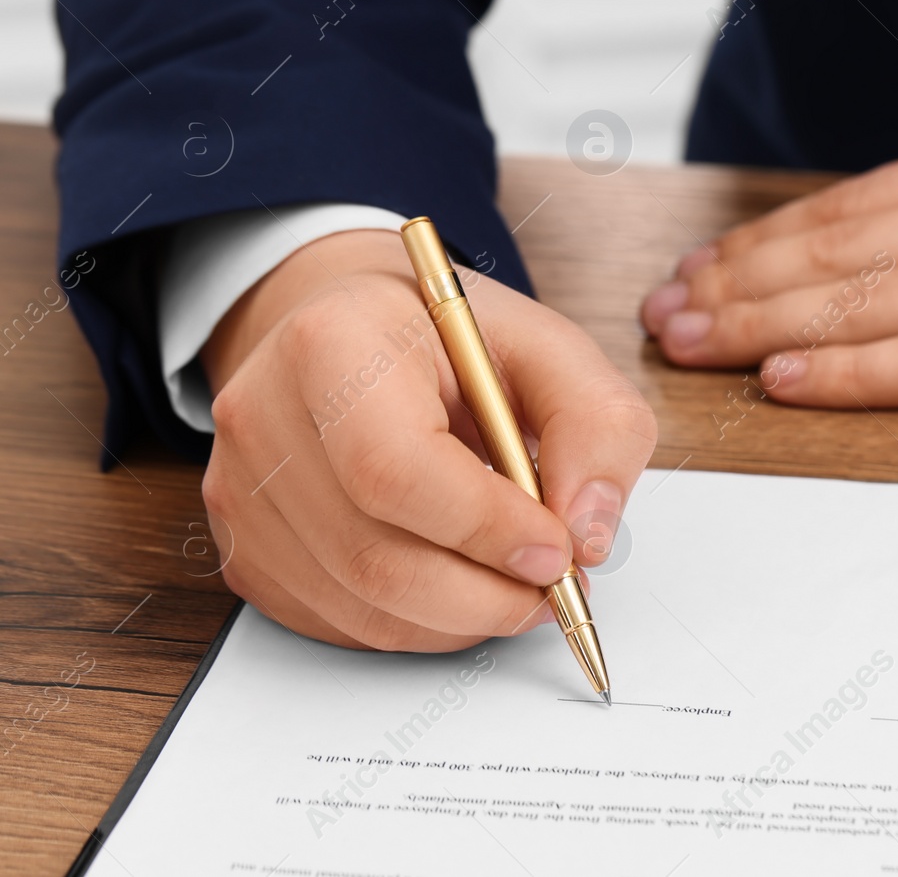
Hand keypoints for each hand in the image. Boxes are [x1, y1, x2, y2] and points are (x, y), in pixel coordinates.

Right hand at [200, 229, 655, 650]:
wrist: (359, 332)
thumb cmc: (451, 342)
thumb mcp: (551, 348)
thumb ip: (596, 427)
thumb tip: (589, 533)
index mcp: (333, 342)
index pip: (395, 469)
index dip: (486, 529)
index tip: (560, 550)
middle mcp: (264, 416)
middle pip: (375, 557)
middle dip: (487, 594)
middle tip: (558, 586)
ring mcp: (242, 488)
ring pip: (362, 605)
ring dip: (463, 617)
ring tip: (521, 583)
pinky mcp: (246, 548)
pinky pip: (341, 623)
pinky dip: (422, 625)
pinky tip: (464, 583)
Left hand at [640, 117, 897, 407]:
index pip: (840, 212)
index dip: (757, 245)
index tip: (698, 269)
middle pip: (824, 258)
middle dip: (731, 287)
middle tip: (660, 316)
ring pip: (851, 306)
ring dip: (757, 328)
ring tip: (689, 348)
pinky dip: (844, 374)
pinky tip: (783, 383)